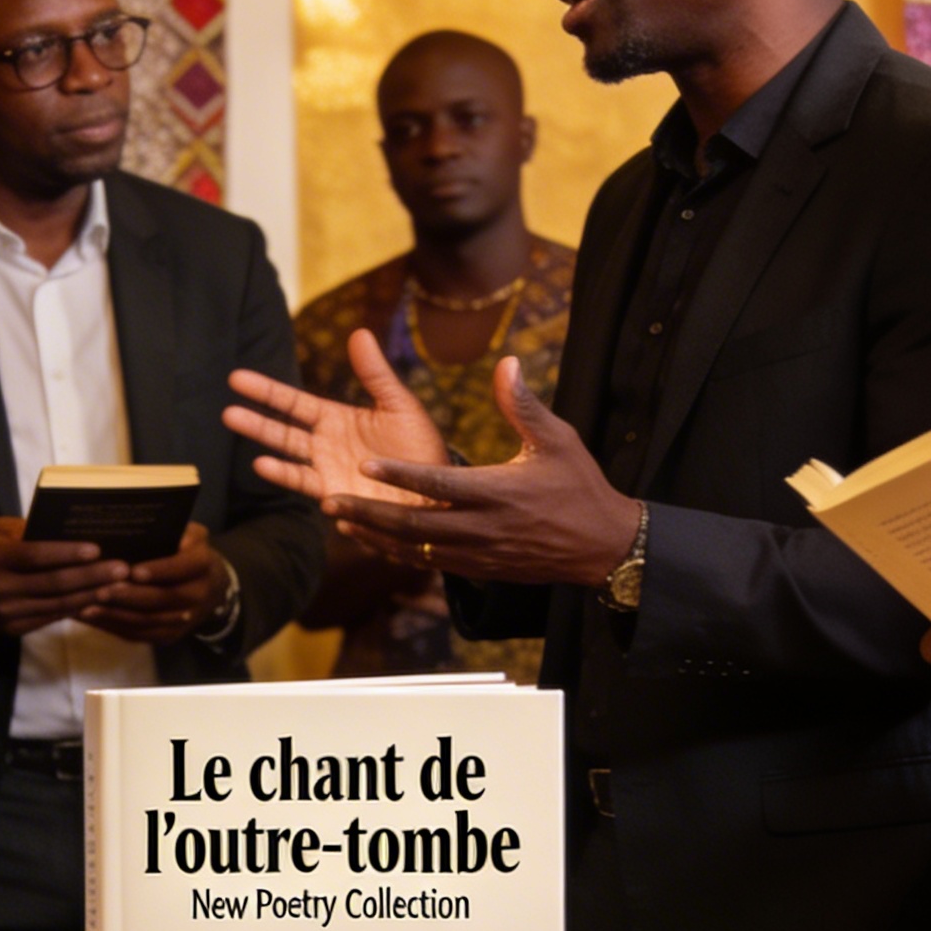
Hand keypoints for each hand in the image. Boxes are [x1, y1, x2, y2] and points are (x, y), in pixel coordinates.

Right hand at [0, 516, 129, 636]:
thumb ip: (28, 532)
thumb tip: (71, 532)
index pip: (36, 556)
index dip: (67, 554)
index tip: (97, 549)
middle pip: (53, 584)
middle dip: (92, 576)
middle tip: (123, 569)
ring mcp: (6, 614)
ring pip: (57, 605)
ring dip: (91, 595)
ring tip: (118, 586)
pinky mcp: (13, 629)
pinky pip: (50, 617)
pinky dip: (75, 608)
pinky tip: (97, 600)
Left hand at [79, 523, 228, 643]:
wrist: (210, 587)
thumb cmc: (189, 552)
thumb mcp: (190, 533)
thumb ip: (175, 530)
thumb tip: (150, 529)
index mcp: (202, 565)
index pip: (181, 568)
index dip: (158, 571)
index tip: (133, 571)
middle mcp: (197, 595)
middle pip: (161, 600)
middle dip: (129, 597)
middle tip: (100, 591)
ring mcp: (183, 620)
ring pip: (148, 621)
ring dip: (116, 616)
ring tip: (88, 608)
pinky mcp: (169, 636)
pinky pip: (140, 635)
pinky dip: (114, 627)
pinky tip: (93, 618)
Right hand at [225, 329, 446, 503]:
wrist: (436, 490)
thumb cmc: (420, 447)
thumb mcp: (399, 404)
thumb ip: (375, 373)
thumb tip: (358, 332)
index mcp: (336, 419)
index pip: (293, 403)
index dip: (266, 391)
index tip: (236, 379)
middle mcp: (324, 445)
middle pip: (282, 430)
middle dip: (255, 421)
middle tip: (227, 412)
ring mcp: (327, 471)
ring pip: (287, 456)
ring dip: (263, 446)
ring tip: (240, 437)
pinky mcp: (335, 496)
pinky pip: (306, 484)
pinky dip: (285, 475)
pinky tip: (265, 465)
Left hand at [309, 356, 640, 587]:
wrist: (601, 545)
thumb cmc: (579, 486)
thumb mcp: (558, 440)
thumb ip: (523, 405)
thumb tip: (506, 362)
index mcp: (497, 491)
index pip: (437, 483)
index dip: (399, 475)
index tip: (365, 463)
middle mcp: (481, 527)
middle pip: (413, 523)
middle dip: (368, 512)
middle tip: (329, 499)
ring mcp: (478, 553)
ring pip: (415, 548)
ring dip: (375, 535)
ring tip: (339, 519)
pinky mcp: (479, 568)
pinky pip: (429, 562)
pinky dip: (397, 553)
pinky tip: (373, 542)